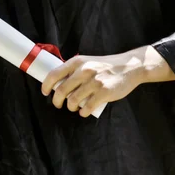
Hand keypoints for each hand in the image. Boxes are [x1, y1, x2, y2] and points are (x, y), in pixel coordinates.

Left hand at [41, 46, 174, 117]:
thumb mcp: (88, 62)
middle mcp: (84, 70)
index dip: (46, 86)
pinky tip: (84, 111)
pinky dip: (83, 112)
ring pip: (73, 101)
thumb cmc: (106, 66)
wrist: (130, 67)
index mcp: (77, 62)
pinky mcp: (104, 92)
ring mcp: (94, 82)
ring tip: (74, 107)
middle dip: (57, 101)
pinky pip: (87, 107)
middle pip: (61, 91)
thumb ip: (75, 70)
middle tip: (59, 104)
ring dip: (71, 107)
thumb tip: (58, 83)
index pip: (54, 74)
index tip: (45, 92)